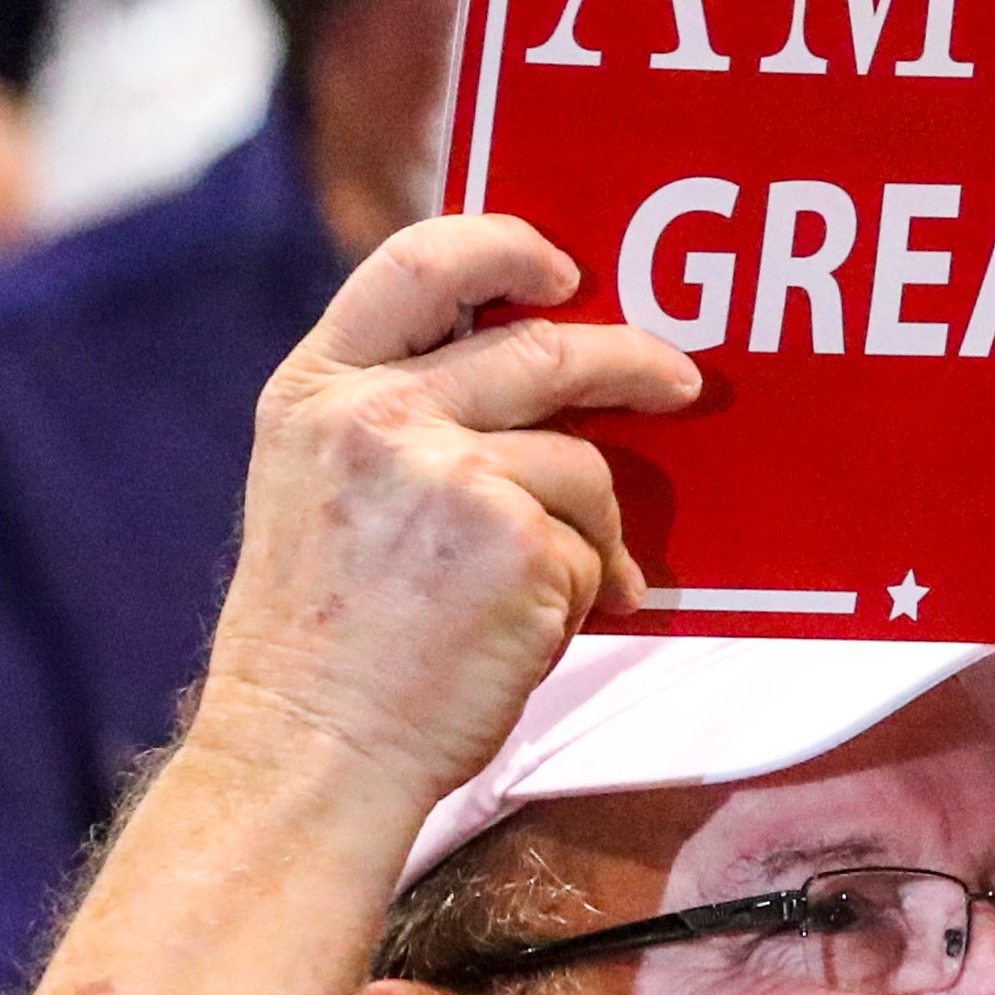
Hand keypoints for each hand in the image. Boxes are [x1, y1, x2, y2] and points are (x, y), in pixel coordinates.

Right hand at [202, 214, 702, 806]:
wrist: (313, 750)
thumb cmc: (327, 641)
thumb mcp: (322, 486)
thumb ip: (398, 414)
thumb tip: (534, 377)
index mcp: (317, 391)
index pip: (417, 264)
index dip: (505, 244)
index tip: (567, 267)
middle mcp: (376, 416)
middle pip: (543, 348)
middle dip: (632, 362)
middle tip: (681, 381)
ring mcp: (448, 474)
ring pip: (583, 464)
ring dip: (598, 528)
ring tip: (571, 585)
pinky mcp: (515, 542)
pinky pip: (594, 547)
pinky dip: (589, 590)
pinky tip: (539, 631)